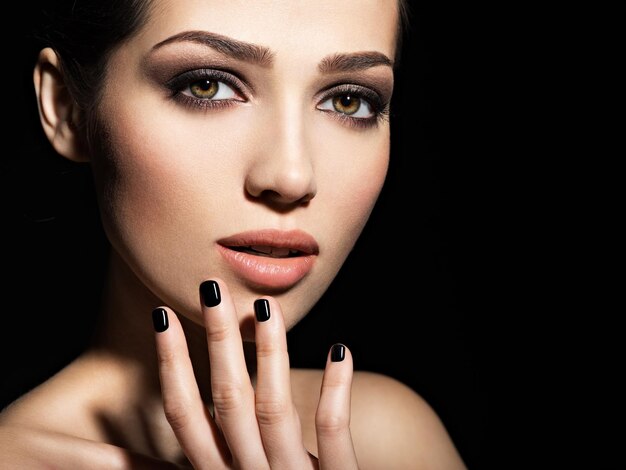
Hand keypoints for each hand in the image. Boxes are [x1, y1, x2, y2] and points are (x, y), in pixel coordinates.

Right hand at [152, 278, 358, 468]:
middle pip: (226, 400)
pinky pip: (332, 431)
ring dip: (270, 352)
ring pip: (273, 407)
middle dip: (216, 341)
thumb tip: (205, 404)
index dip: (172, 365)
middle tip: (211, 289)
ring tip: (266, 307)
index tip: (163, 318)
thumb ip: (226, 449)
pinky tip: (340, 349)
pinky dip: (336, 389)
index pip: (185, 415)